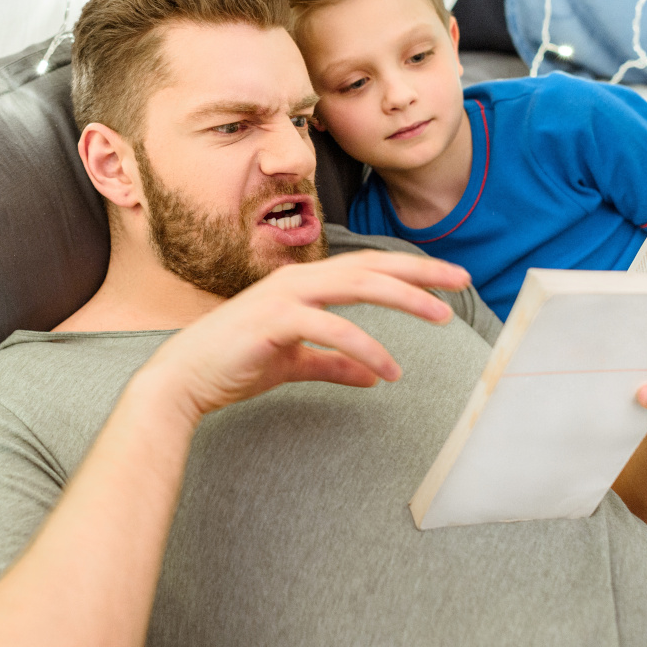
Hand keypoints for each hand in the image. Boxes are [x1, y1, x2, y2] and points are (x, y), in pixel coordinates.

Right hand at [136, 251, 469, 427]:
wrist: (184, 380)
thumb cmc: (235, 365)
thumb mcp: (295, 362)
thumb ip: (334, 363)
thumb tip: (374, 376)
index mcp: (303, 284)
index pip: (366, 268)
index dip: (409, 272)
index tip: (448, 281)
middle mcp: (296, 281)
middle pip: (370, 267)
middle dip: (419, 273)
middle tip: (461, 281)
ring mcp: (283, 297)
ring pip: (356, 286)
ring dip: (403, 299)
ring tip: (441, 316)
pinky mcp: (273, 321)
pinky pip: (330, 329)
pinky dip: (365, 347)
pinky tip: (388, 370)